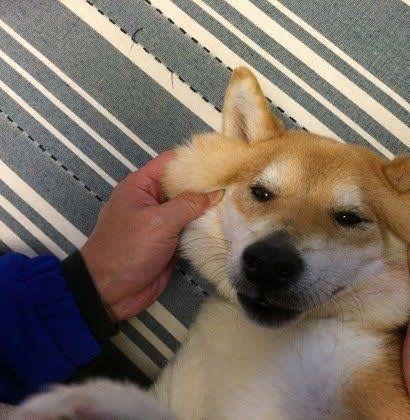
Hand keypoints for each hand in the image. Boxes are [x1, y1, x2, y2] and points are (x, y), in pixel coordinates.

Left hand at [81, 151, 222, 321]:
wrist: (110, 292)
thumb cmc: (128, 249)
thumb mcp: (158, 222)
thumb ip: (189, 205)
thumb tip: (217, 192)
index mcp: (141, 186)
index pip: (171, 162)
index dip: (196, 158)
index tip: (223, 159)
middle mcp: (152, 200)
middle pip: (184, 184)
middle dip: (208, 183)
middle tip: (239, 180)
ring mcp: (162, 222)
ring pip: (190, 208)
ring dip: (210, 207)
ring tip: (240, 198)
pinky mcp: (170, 242)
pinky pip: (191, 229)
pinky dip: (206, 226)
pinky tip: (229, 221)